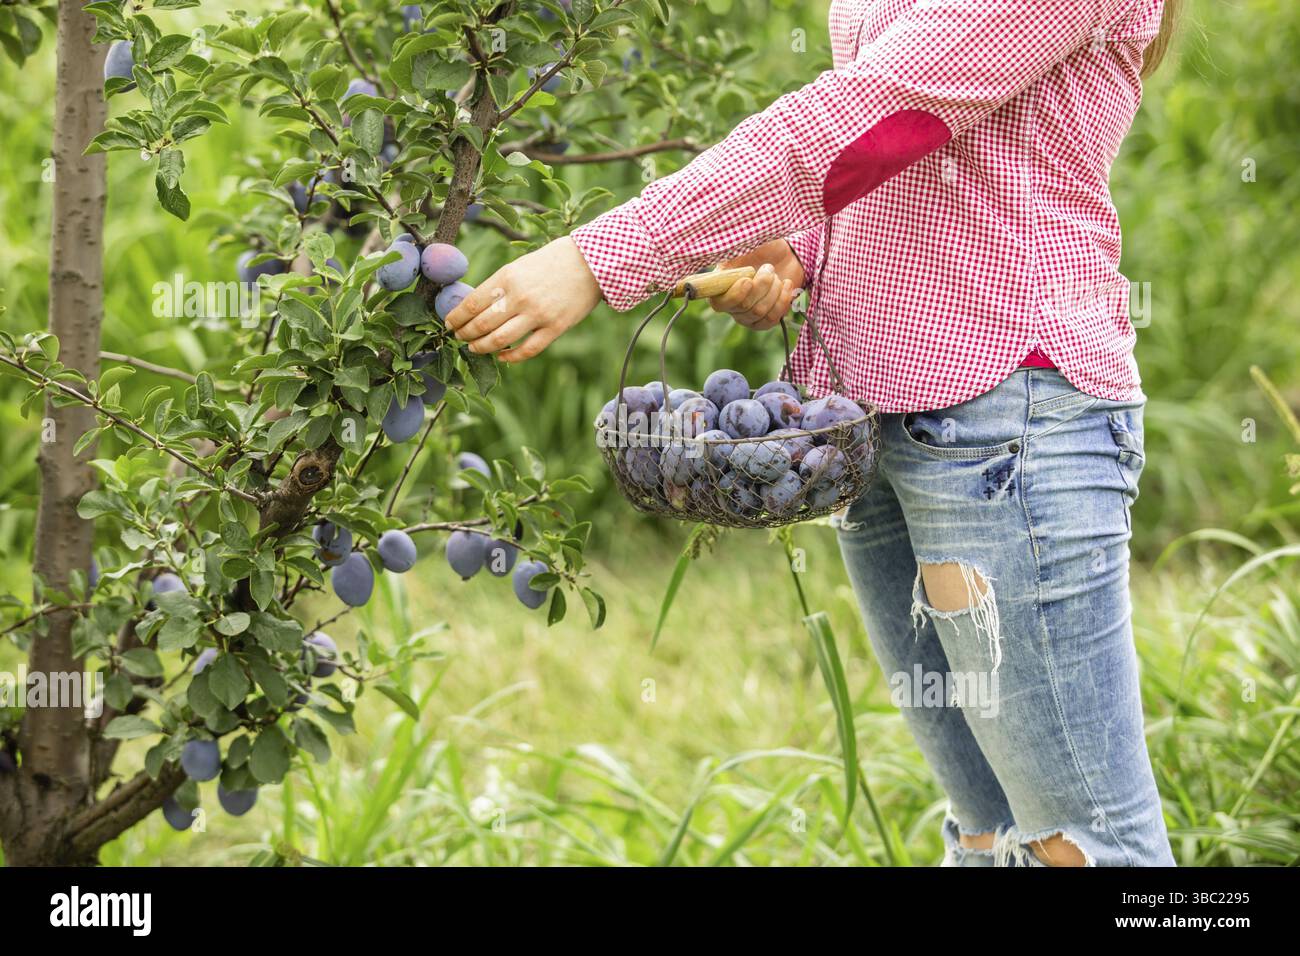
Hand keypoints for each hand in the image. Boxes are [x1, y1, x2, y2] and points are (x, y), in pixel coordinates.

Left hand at [446, 236, 601, 362]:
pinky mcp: (555, 328)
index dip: (457, 317)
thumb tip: (476, 307)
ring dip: (482, 347)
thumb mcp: (520, 266)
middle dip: (465, 334)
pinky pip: (527, 350)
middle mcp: (520, 297)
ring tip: (474, 347)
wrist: (591, 263)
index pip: (472, 303)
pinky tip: (502, 356)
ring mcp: (538, 314)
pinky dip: (511, 357)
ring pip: (500, 340)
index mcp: (508, 277)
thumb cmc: (552, 262)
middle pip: (482, 324)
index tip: (449, 324)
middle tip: (458, 337)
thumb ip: (500, 285)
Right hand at [708, 239, 804, 330]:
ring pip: (759, 312)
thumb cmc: (763, 248)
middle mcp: (731, 305)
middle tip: (769, 267)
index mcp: (720, 286)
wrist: (786, 255)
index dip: (735, 295)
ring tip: (776, 275)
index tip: (748, 280)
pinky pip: (772, 319)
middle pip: (744, 307)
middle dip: (762, 285)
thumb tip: (723, 252)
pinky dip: (782, 300)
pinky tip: (786, 285)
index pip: (719, 303)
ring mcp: (747, 315)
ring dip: (773, 291)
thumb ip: (733, 251)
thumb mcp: (747, 244)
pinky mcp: (764, 320)